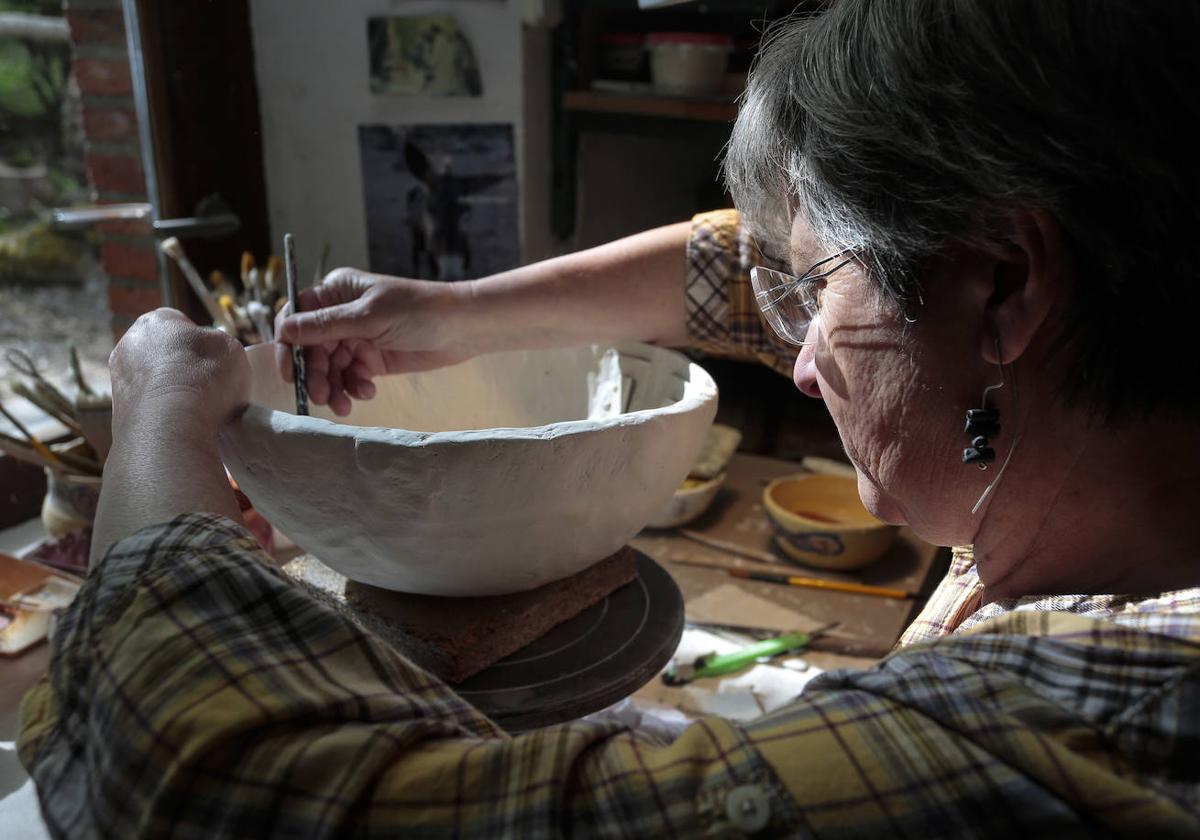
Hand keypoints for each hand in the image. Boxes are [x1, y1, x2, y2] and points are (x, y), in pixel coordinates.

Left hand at [109, 308, 250, 438]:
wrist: (171, 426)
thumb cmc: (205, 379)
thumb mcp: (231, 349)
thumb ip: (219, 344)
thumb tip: (211, 354)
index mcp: (158, 320)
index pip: (182, 325)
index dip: (203, 344)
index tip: (216, 363)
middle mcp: (130, 343)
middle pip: (163, 352)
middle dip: (182, 367)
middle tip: (207, 385)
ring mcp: (118, 378)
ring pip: (152, 381)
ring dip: (170, 391)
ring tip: (196, 410)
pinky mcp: (116, 411)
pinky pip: (146, 407)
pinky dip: (161, 413)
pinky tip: (179, 424)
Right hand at [274, 268, 472, 415]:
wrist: (462, 328)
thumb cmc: (419, 310)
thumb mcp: (369, 316)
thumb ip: (327, 325)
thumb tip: (284, 330)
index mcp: (335, 292)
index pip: (296, 318)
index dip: (288, 345)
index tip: (291, 372)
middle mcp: (341, 314)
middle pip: (311, 349)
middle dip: (315, 374)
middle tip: (321, 396)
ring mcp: (356, 338)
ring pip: (329, 367)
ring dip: (332, 386)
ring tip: (343, 405)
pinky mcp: (372, 360)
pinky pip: (350, 377)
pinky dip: (353, 387)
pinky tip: (367, 391)